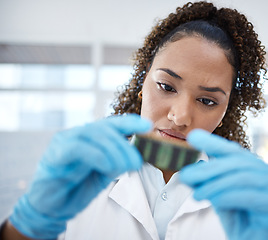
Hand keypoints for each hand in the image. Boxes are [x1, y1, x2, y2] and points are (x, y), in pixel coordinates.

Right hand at [9, 114, 151, 238]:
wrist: (53, 207)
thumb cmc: (78, 188)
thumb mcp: (104, 173)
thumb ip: (117, 162)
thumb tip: (135, 157)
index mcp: (90, 137)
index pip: (111, 124)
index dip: (130, 122)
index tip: (148, 126)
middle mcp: (77, 134)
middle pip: (106, 129)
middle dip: (125, 146)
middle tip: (136, 163)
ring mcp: (64, 141)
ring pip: (94, 134)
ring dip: (115, 152)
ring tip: (124, 168)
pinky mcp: (55, 154)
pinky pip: (78, 148)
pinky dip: (98, 156)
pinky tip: (108, 167)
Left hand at [180, 129, 267, 239]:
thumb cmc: (240, 220)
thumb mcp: (219, 197)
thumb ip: (207, 183)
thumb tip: (189, 171)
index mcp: (253, 167)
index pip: (233, 151)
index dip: (213, 142)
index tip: (193, 136)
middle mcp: (267, 173)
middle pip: (236, 163)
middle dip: (209, 169)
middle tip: (187, 176)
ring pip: (242, 178)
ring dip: (215, 185)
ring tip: (197, 195)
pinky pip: (250, 196)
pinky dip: (229, 196)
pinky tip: (215, 201)